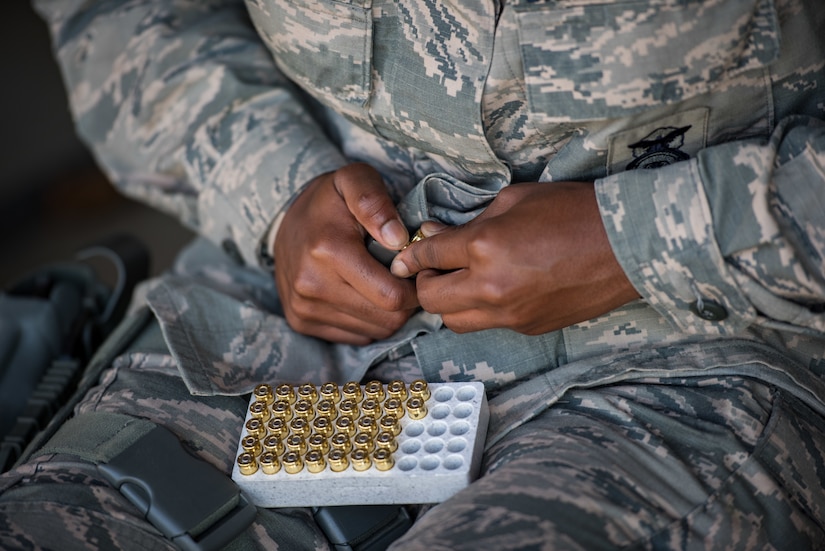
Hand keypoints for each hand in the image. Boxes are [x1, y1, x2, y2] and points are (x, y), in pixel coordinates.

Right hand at [274, 163, 418, 343]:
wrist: (286, 220)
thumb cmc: (331, 200)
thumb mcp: (354, 180)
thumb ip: (375, 202)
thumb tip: (397, 239)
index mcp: (328, 251)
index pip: (392, 296)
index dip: (415, 287)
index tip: (416, 270)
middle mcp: (311, 285)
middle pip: (386, 319)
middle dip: (405, 302)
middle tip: (403, 277)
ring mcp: (304, 308)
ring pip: (373, 331)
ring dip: (387, 312)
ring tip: (382, 283)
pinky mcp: (301, 323)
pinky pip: (355, 336)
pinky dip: (367, 320)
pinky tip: (363, 295)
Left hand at [390, 181, 638, 334]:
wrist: (626, 246)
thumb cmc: (572, 210)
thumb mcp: (515, 199)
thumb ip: (470, 221)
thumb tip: (436, 235)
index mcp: (484, 247)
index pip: (428, 256)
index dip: (409, 255)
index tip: (403, 258)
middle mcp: (490, 287)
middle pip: (430, 300)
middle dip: (423, 283)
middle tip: (434, 268)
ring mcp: (509, 314)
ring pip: (455, 322)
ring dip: (449, 304)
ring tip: (462, 282)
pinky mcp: (528, 328)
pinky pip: (488, 325)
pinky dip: (481, 311)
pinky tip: (496, 290)